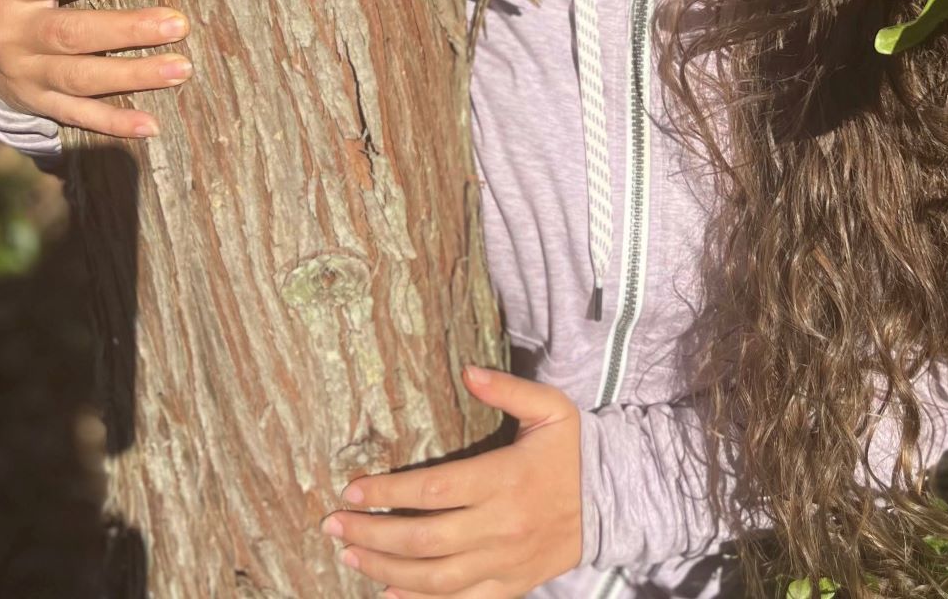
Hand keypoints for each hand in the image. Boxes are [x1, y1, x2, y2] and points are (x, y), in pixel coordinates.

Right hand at [0, 0, 192, 139]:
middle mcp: (16, 34)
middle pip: (74, 35)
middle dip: (127, 31)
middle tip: (179, 23)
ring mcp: (27, 73)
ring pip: (82, 79)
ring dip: (134, 76)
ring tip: (183, 67)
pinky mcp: (38, 102)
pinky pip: (77, 116)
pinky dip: (113, 123)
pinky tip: (151, 124)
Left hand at [322, 363, 583, 596]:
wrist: (614, 500)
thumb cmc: (574, 448)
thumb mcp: (550, 407)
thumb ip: (507, 389)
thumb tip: (466, 370)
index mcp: (504, 479)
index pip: (434, 490)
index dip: (389, 492)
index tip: (352, 489)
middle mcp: (500, 526)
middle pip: (423, 538)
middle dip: (372, 534)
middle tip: (333, 526)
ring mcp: (504, 561)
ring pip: (435, 577)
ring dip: (385, 569)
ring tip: (350, 555)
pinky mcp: (510, 585)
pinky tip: (388, 593)